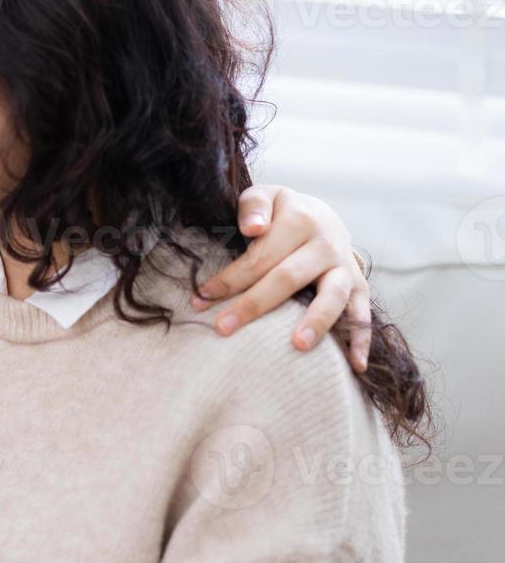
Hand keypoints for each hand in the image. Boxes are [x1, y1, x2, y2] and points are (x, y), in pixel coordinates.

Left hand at [192, 185, 371, 371]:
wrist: (322, 215)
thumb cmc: (282, 212)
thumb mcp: (266, 196)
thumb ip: (254, 206)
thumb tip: (253, 228)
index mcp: (301, 220)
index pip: (259, 256)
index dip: (229, 279)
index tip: (201, 299)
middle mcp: (327, 244)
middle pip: (288, 278)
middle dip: (253, 305)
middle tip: (223, 328)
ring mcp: (346, 267)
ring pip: (333, 296)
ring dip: (316, 322)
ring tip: (297, 346)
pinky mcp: (359, 286)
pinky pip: (362, 314)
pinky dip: (362, 340)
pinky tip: (354, 366)